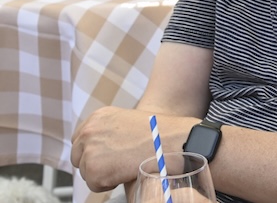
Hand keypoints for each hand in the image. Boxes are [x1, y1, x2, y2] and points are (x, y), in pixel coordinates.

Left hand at [71, 107, 194, 192]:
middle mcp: (89, 131)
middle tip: (117, 164)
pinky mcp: (93, 170)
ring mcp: (89, 151)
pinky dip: (109, 184)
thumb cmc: (159, 132)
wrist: (171, 141)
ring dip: (103, 174)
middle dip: (95, 164)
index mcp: (97, 117)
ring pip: (86, 173)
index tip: (105, 156)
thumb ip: (110, 131)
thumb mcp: (129, 121)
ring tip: (126, 166)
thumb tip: (103, 148)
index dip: (93, 150)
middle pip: (78, 157)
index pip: (80, 139)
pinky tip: (125, 173)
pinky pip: (94, 186)